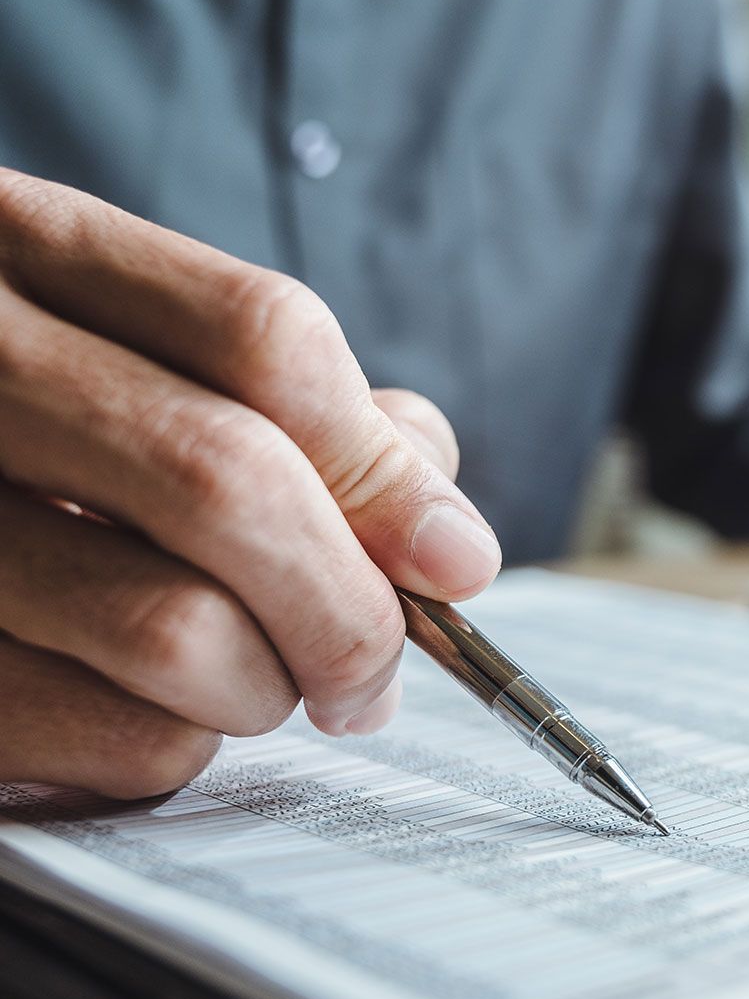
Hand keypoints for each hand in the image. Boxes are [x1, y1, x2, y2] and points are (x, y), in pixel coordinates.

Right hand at [0, 169, 498, 798]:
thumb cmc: (18, 419)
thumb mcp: (133, 351)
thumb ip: (299, 415)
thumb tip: (442, 536)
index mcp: (19, 246)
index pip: (261, 335)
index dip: (384, 467)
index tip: (455, 561)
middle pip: (226, 482)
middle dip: (348, 606)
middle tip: (376, 667)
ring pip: (172, 631)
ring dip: (262, 689)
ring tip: (252, 683)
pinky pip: (103, 740)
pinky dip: (168, 752)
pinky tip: (144, 714)